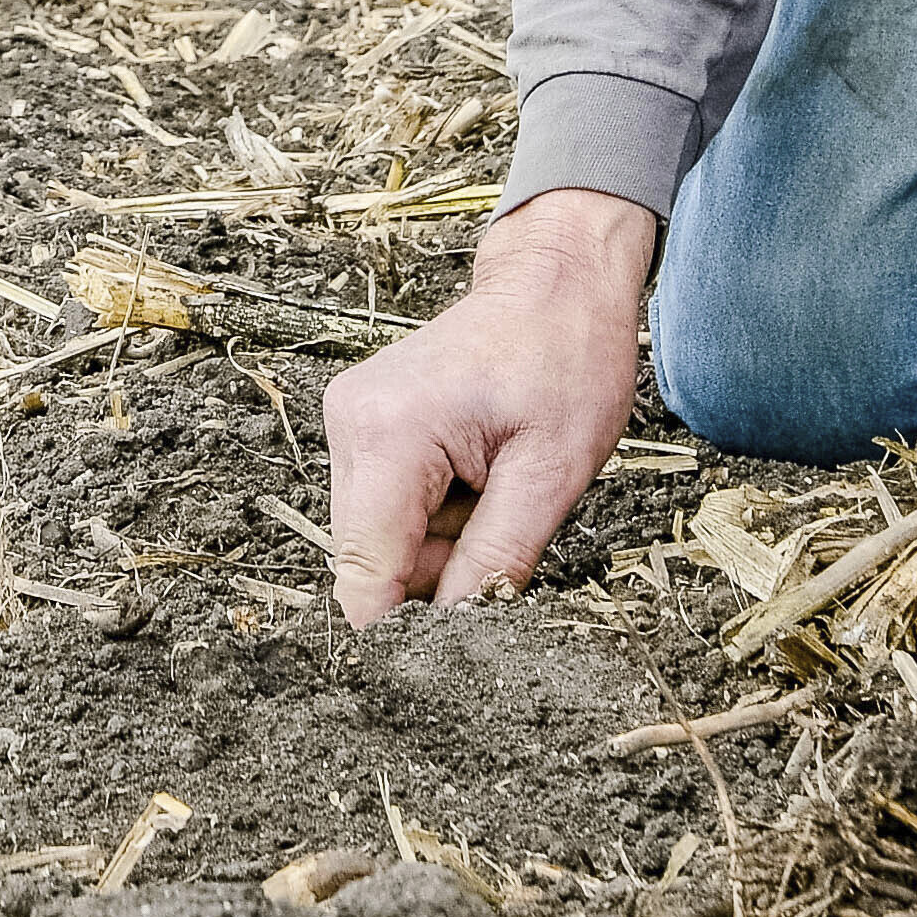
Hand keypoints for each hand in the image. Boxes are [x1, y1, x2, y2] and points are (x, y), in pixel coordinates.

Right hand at [324, 190, 653, 615]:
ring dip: (436, 541)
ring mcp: (350, 420)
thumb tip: (457, 634)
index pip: (364, 573)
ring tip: (492, 488)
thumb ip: (496, 558)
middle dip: (434, 572)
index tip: (456, 635)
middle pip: (369, 559)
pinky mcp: (362, 422)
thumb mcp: (551, 472)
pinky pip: (385, 505)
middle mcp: (351, 424)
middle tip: (501, 527)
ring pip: (378, 537)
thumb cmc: (566, 356)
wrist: (555, 281)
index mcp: (390, 434)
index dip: (404, 624)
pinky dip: (431, 512)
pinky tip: (473, 474)